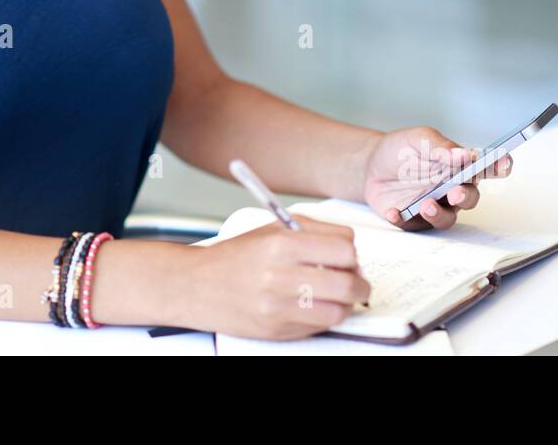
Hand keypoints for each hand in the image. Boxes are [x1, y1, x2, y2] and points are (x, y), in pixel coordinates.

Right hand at [180, 214, 371, 339]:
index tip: (348, 256)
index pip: (344, 248)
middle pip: (348, 283)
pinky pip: (320, 327)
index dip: (352, 253)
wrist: (196, 285)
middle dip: (360, 283)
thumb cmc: (234, 257)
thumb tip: (348, 245)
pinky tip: (317, 306)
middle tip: (357, 280)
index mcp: (281, 243)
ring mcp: (279, 306)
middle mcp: (281, 275)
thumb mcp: (270, 229)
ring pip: (339, 310)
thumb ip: (311, 231)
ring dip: (346, 304)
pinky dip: (327, 317)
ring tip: (338, 295)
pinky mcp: (277, 328)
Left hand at [361, 126, 512, 230]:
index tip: (503, 163)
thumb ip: (441, 147)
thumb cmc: (401, 150)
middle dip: (465, 197)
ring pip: (447, 218)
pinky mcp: (415, 219)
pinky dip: (404, 220)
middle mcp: (451, 189)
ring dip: (438, 213)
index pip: (486, 169)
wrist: (371, 164)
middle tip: (454, 192)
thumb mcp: (419, 139)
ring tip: (425, 204)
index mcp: (458, 167)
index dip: (499, 166)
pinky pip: (414, 225)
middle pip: (470, 198)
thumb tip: (464, 155)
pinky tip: (394, 212)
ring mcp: (435, 206)